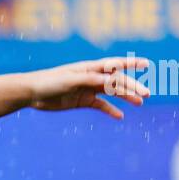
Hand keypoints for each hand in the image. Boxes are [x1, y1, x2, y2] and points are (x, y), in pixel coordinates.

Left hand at [27, 57, 150, 118]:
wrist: (32, 93)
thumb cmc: (50, 81)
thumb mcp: (71, 80)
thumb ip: (92, 79)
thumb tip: (113, 80)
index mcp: (89, 68)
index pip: (114, 64)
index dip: (131, 63)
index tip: (146, 64)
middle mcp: (91, 77)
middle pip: (116, 81)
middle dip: (132, 86)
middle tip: (147, 94)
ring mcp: (88, 89)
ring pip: (112, 93)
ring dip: (126, 97)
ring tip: (140, 103)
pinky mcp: (82, 101)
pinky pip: (100, 105)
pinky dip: (110, 110)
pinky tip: (120, 116)